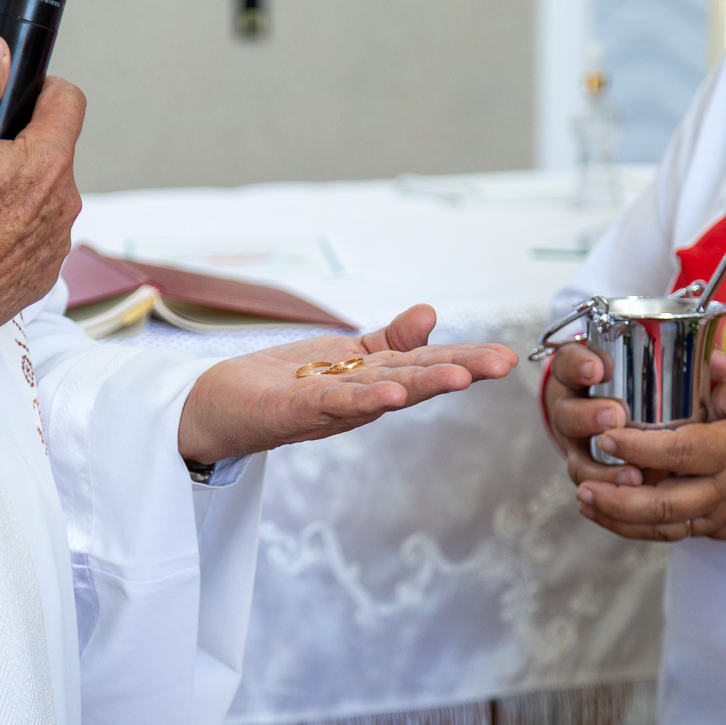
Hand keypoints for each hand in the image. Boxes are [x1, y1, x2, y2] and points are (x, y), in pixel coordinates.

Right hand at [0, 35, 85, 357]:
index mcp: (48, 164)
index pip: (70, 101)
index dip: (44, 90)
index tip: (22, 97)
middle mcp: (65, 202)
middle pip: (56, 151)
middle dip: (24, 146)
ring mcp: (59, 239)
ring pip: (48, 194)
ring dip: (21, 189)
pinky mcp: (47, 269)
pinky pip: (40, 233)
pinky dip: (17, 227)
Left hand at [178, 304, 517, 463]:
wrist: (217, 407)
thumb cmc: (284, 384)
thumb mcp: (345, 355)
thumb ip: (389, 339)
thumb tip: (431, 313)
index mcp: (373, 381)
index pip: (425, 365)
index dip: (466, 360)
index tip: (507, 357)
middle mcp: (358, 398)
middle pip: (413, 379)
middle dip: (458, 371)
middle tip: (503, 364)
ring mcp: (327, 407)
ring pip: (382, 393)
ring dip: (420, 386)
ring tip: (459, 378)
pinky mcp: (292, 412)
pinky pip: (331, 404)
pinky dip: (362, 399)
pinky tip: (390, 395)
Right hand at [545, 342, 725, 487]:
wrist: (610, 418)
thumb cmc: (639, 387)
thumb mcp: (655, 367)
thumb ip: (687, 364)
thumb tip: (723, 366)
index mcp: (582, 377)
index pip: (570, 363)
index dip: (579, 365)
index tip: (598, 369)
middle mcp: (573, 413)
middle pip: (567, 415)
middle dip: (589, 416)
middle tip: (615, 416)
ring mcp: (579, 449)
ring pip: (577, 462)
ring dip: (602, 470)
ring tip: (632, 475)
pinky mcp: (590, 479)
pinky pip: (594, 494)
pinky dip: (611, 502)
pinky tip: (634, 502)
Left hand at [576, 375, 725, 540]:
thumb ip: (723, 390)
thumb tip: (682, 387)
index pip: (677, 451)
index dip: (635, 445)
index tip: (603, 435)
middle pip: (661, 504)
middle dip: (614, 498)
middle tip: (581, 483)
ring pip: (663, 527)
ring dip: (619, 518)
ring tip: (585, 501)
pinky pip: (678, 533)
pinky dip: (642, 527)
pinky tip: (615, 513)